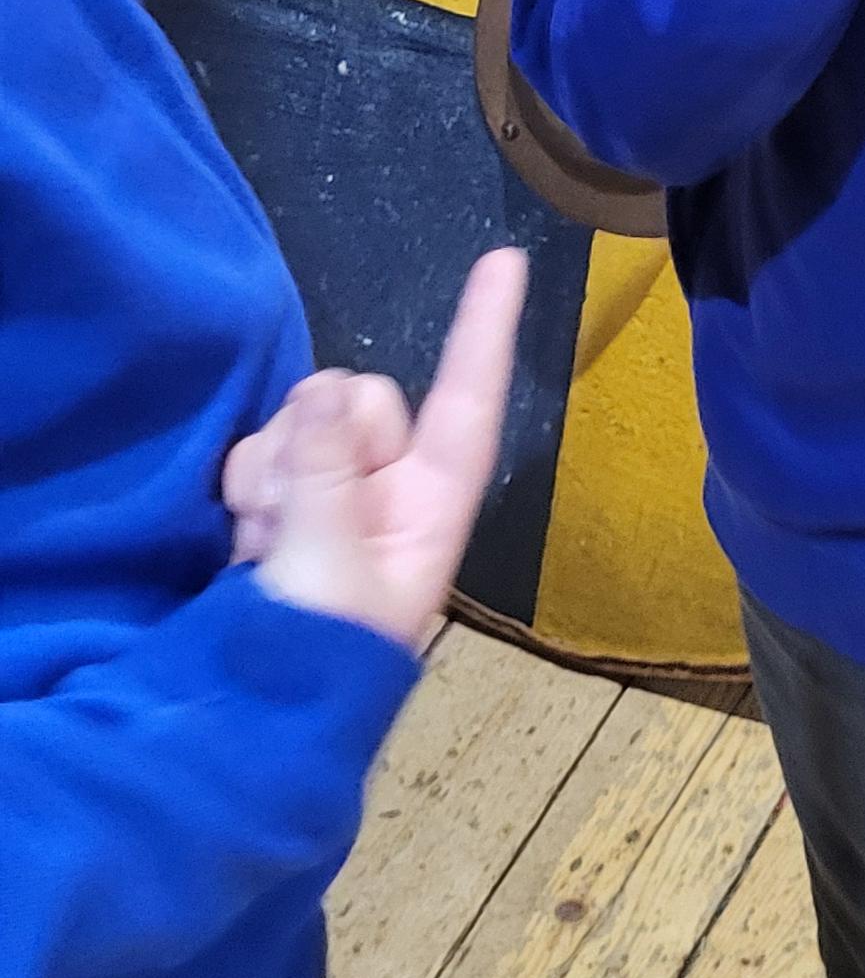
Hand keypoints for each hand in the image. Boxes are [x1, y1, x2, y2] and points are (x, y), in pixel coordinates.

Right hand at [224, 248, 526, 652]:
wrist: (247, 717)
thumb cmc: (311, 664)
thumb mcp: (327, 571)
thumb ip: (324, 475)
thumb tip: (323, 390)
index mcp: (430, 506)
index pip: (465, 406)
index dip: (483, 333)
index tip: (506, 259)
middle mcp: (389, 490)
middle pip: (360, 399)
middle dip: (320, 437)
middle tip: (291, 515)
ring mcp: (334, 496)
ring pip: (304, 419)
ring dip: (276, 466)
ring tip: (266, 539)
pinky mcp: (281, 505)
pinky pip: (263, 449)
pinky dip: (249, 481)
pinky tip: (245, 532)